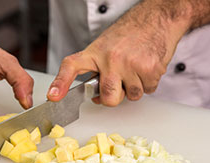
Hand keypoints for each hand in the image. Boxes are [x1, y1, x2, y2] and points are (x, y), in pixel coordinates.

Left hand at [46, 2, 187, 105]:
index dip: (60, 83)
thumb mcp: (103, 47)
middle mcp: (110, 58)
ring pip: (132, 96)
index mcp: (94, 53)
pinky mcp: (150, 68)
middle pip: (108, 98)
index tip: (53, 96)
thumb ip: (96, 71)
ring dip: (135, 88)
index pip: (71, 67)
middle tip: (119, 82)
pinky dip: (149, 82)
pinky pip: (148, 90)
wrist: (156, 18)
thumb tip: (94, 97)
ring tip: (134, 68)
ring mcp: (130, 64)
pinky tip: (146, 66)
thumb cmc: (128, 34)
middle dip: (114, 97)